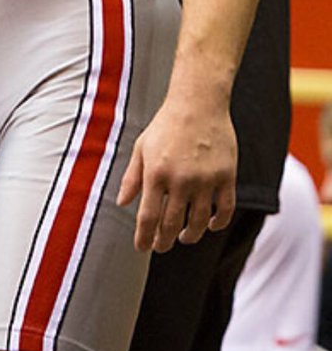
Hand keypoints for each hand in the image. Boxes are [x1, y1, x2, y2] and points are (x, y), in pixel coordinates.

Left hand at [117, 94, 236, 252]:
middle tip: (161, 247)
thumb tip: (122, 203)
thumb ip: (132, 177)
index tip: (142, 247)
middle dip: (164, 242)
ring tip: (183, 237)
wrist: (198, 103)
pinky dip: (217, 223)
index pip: (148, 218)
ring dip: (189, 236)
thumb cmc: (166, 125)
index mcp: (156, 173)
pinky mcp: (227, 177)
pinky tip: (209, 225)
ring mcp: (206, 180)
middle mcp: (181, 180)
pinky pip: (225, 210)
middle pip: (172, 225)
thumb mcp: (142, 147)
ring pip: (198, 223)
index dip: (144, 238)